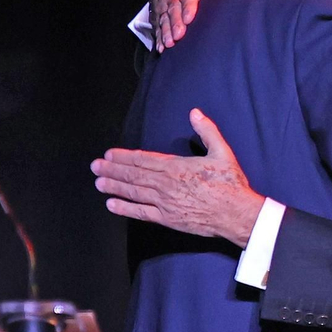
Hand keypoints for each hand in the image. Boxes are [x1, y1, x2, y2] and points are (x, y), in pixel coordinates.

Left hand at [91, 109, 264, 245]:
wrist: (236, 214)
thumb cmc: (230, 184)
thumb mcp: (222, 152)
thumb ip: (207, 131)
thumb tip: (195, 113)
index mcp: (176, 166)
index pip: (143, 159)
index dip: (124, 156)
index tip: (109, 154)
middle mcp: (165, 184)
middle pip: (133, 175)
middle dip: (112, 170)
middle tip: (95, 166)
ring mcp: (164, 202)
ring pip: (133, 192)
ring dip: (114, 186)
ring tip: (98, 182)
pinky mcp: (168, 219)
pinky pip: (141, 213)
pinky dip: (125, 208)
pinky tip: (112, 205)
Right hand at [151, 0, 237, 48]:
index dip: (189, 6)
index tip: (189, 17)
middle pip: (174, 9)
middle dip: (175, 23)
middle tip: (179, 35)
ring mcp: (164, 5)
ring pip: (164, 19)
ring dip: (166, 31)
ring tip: (169, 43)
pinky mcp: (158, 14)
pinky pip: (157, 25)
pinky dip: (158, 37)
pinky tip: (161, 47)